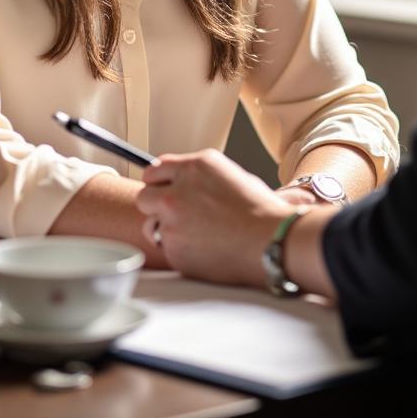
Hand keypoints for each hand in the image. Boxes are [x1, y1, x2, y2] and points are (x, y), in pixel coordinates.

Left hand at [136, 149, 294, 287]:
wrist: (272, 242)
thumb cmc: (261, 211)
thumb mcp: (230, 175)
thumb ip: (199, 177)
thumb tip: (183, 183)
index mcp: (194, 167)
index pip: (155, 169)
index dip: (159, 182)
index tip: (161, 190)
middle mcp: (177, 191)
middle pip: (144, 196)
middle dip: (156, 205)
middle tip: (175, 215)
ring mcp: (172, 220)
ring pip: (151, 224)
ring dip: (166, 228)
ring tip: (194, 235)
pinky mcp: (174, 248)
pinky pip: (167, 248)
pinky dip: (180, 250)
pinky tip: (203, 249)